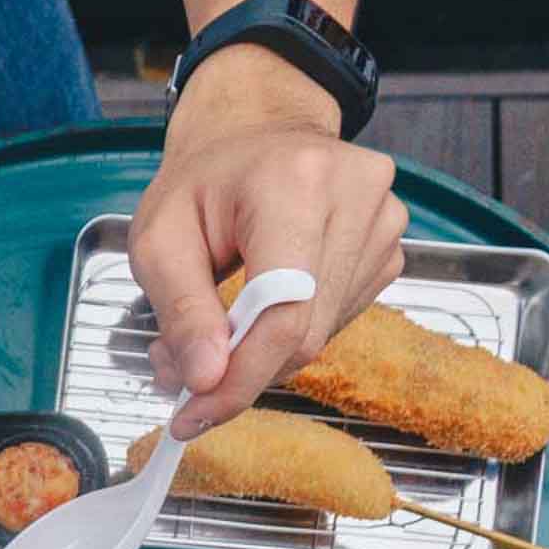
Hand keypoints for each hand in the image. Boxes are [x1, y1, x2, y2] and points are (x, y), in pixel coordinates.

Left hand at [130, 42, 407, 439]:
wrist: (253, 133)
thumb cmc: (201, 183)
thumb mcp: (159, 240)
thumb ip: (181, 310)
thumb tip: (207, 378)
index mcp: (295, 182)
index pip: (284, 310)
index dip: (240, 377)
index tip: (194, 415)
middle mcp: (356, 195)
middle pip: (304, 331)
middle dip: (240, 371)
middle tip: (185, 374)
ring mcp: (384, 221)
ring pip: (322, 334)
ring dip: (261, 354)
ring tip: (213, 329)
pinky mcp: (390, 248)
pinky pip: (337, 320)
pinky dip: (289, 334)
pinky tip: (258, 308)